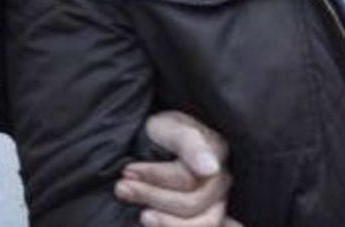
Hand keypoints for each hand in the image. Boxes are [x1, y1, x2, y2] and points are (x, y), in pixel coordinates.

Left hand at [114, 110, 242, 226]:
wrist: (153, 144)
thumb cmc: (162, 133)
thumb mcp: (170, 127)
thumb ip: (189, 144)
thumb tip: (209, 170)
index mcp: (217, 152)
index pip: (188, 178)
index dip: (155, 177)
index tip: (127, 171)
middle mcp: (222, 179)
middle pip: (192, 204)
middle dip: (152, 197)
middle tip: (122, 188)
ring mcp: (217, 202)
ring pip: (202, 224)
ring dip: (165, 222)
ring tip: (141, 214)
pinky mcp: (206, 218)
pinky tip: (152, 221)